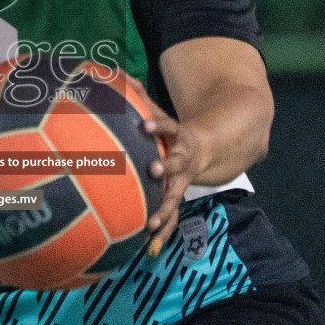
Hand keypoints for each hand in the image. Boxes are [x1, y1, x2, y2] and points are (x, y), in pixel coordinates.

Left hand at [129, 81, 207, 258]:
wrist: (205, 151)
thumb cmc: (171, 132)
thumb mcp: (160, 112)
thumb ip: (141, 96)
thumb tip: (119, 74)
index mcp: (176, 137)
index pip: (167, 128)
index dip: (157, 126)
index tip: (145, 125)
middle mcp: (181, 161)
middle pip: (175, 165)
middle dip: (165, 169)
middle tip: (153, 171)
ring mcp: (180, 183)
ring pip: (173, 198)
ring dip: (163, 211)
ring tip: (151, 225)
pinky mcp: (175, 199)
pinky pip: (169, 218)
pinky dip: (162, 234)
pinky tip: (151, 250)